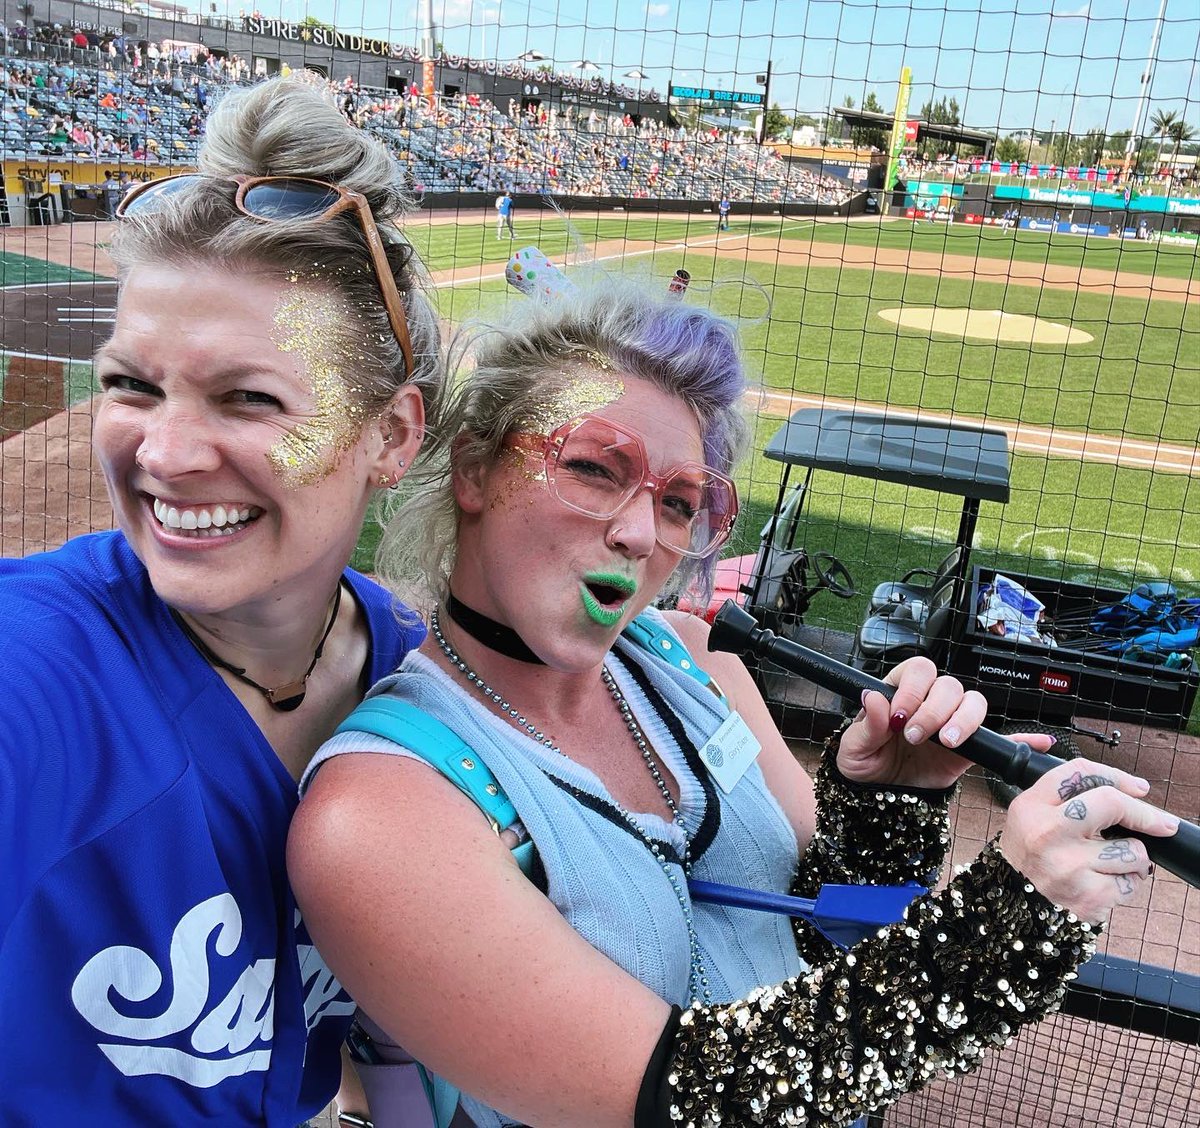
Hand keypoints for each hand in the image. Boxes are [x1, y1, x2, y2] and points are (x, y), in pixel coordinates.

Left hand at [836, 657, 992, 788]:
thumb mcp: (854, 746)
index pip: (917, 671)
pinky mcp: (967, 747)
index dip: (912, 689)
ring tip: (945, 743)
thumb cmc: (865, 762)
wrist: (880, 795)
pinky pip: (989, 735)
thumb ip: (867, 724)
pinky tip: (1004, 741)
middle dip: (932, 711)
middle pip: (947, 685)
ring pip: (973, 702)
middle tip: (914, 736)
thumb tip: (873, 697)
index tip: (899, 716)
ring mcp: (950, 722)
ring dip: (961, 721)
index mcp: (899, 692)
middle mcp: (928, 702)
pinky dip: (1001, 736)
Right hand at [999, 759, 1176, 922]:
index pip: (1079, 774)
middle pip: (1111, 804)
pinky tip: (1104, 882)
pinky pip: (1131, 883)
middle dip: (1144, 813)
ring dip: (1132, 857)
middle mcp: (1048, 833)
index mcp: (1031, 807)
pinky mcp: (1090, 896)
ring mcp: (1070, 866)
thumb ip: (1069, 798)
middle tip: (1162, 823)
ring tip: (1110, 863)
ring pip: (1133, 850)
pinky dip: (1126, 882)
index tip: (1138, 788)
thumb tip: (1132, 793)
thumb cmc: (1030, 855)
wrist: (1013, 905)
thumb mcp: (1030, 815)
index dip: (1116, 776)